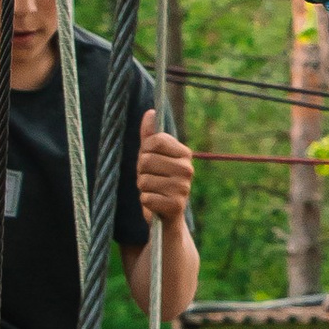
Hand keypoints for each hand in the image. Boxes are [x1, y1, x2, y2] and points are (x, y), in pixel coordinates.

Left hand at [136, 106, 192, 225]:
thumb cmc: (159, 181)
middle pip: (146, 159)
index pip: (156, 140)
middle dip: (141, 171)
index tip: (149, 158)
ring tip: (154, 191)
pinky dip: (146, 201)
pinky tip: (156, 204)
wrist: (167, 215)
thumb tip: (150, 112)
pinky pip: (146, 198)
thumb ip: (150, 136)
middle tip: (151, 179)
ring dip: (143, 188)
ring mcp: (183, 188)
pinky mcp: (176, 205)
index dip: (145, 149)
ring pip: (144, 180)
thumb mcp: (153, 157)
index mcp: (185, 154)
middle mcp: (187, 169)